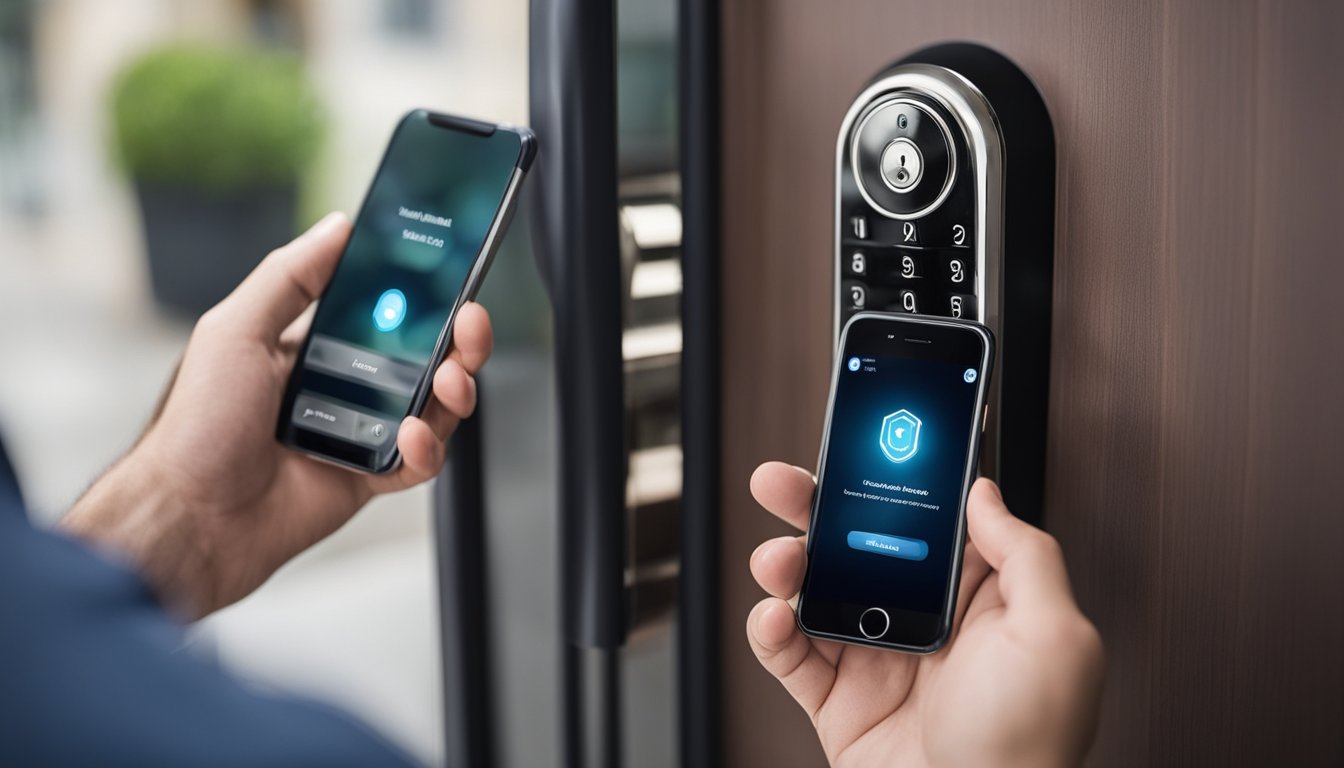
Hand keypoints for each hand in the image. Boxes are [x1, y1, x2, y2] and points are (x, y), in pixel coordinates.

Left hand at [62, 213, 491, 619]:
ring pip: (436, 406)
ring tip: (448, 382)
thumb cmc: (198, 425)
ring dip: (455, 390)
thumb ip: (289, 275)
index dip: (425, 296)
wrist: (193, 516)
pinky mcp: (371, 477)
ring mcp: (363, 432)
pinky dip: (428, 448)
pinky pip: (421, 461)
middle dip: (459, 339)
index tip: (450, 280)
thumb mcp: (235, 330)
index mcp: (316, 346)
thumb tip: (337, 227)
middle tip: (470, 325)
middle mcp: (346, 386)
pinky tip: (411, 437)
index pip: (387, 312)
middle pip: (427, 356)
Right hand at [747, 463, 1103, 767]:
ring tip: (778, 561)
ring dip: (786, 565)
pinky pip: (790, 652)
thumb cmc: (1029, 749)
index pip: (926, 522)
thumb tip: (985, 492)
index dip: (894, 481)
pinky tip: (774, 616)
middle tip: (785, 483)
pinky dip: (770, 629)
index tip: (866, 445)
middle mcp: (923, 623)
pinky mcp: (837, 700)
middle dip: (817, 509)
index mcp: (978, 601)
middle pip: (858, 546)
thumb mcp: (1056, 636)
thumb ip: (1024, 554)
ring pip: (815, 591)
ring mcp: (875, 660)